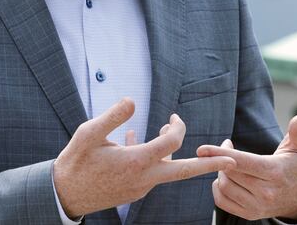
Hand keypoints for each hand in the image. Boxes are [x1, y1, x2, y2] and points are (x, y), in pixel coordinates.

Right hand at [53, 98, 235, 217]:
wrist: (64, 196)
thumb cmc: (75, 162)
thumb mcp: (88, 133)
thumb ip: (112, 116)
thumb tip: (132, 100)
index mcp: (136, 161)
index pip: (170, 142)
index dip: (177, 127)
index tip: (174, 117)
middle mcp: (144, 178)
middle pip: (184, 171)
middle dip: (209, 165)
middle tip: (231, 161)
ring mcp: (140, 187)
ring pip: (166, 170)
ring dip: (172, 153)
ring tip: (165, 129)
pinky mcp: (133, 191)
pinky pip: (150, 173)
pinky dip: (150, 157)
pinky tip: (134, 140)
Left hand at [196, 113, 296, 220]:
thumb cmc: (296, 167)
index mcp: (274, 172)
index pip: (241, 162)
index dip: (219, 154)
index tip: (201, 149)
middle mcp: (266, 192)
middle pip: (229, 173)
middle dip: (221, 157)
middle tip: (227, 146)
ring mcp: (257, 206)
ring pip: (224, 186)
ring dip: (220, 172)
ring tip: (228, 162)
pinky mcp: (250, 215)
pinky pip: (222, 201)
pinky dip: (218, 188)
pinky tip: (224, 178)